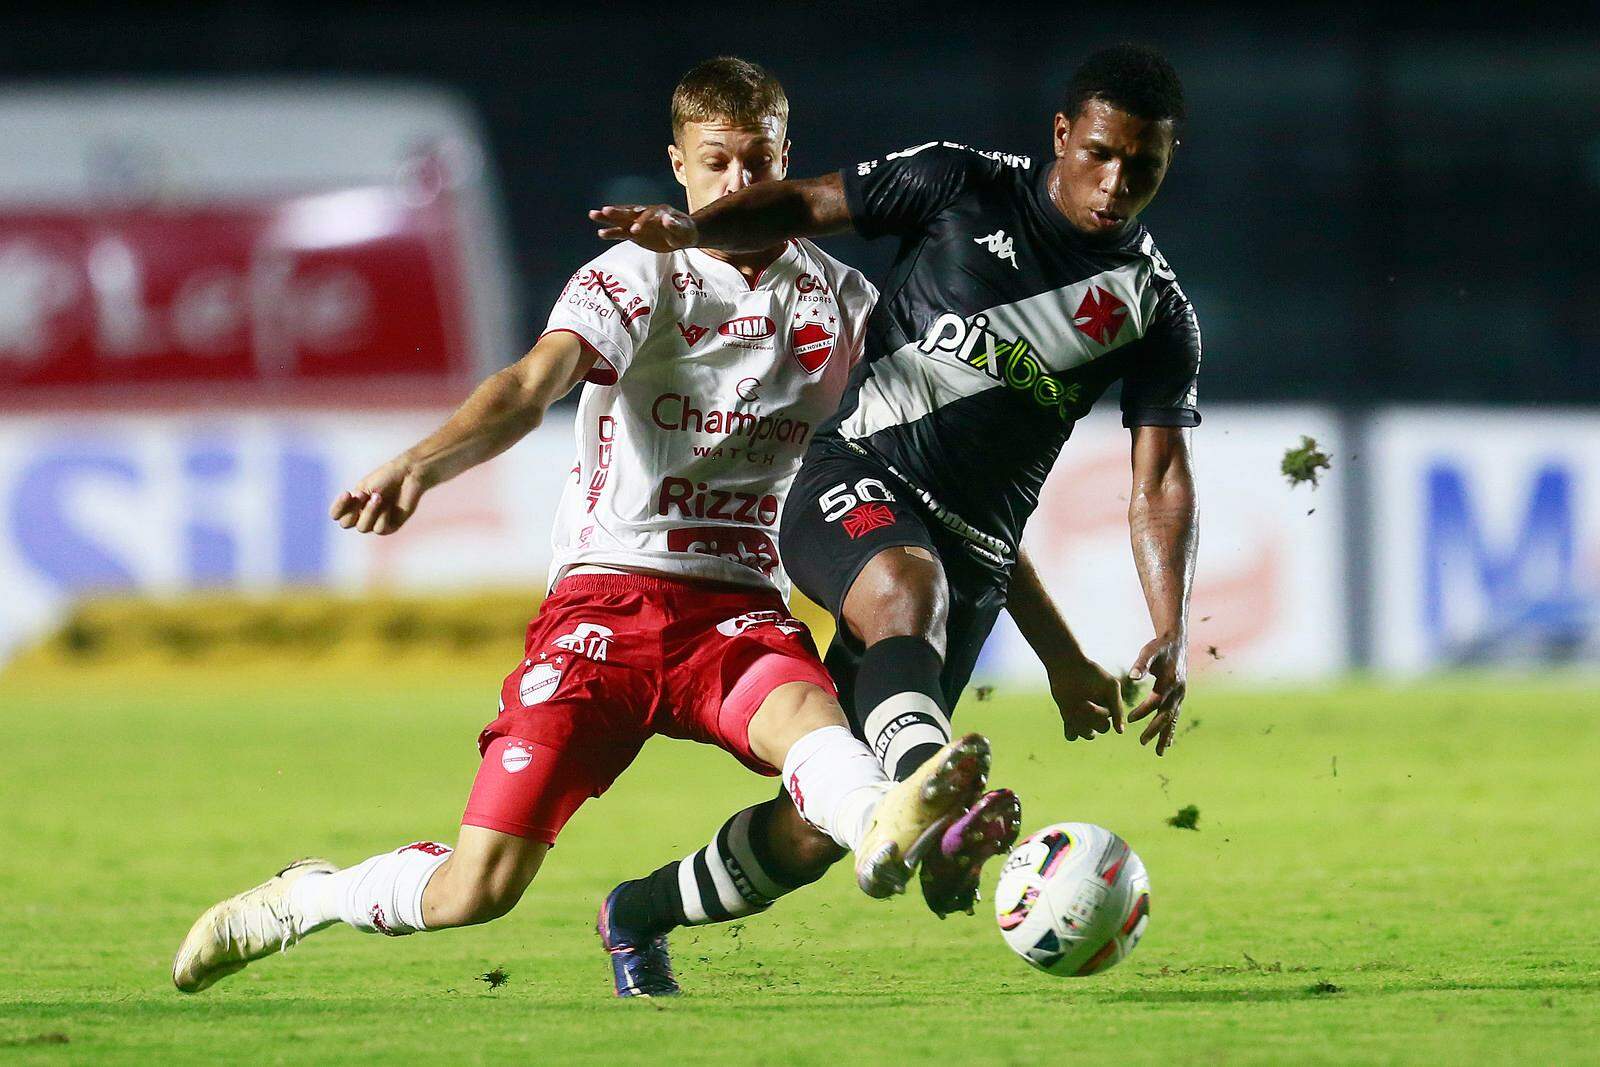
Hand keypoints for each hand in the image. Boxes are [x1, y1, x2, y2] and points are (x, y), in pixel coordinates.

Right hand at [328, 455, 428, 534]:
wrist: (408, 476)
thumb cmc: (385, 478)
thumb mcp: (364, 488)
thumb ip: (353, 504)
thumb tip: (345, 522)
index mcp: (353, 505)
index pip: (336, 514)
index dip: (338, 507)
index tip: (347, 493)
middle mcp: (362, 516)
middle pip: (346, 523)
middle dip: (353, 510)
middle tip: (363, 495)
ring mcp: (375, 522)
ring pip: (362, 527)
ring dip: (369, 511)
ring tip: (379, 497)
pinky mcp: (390, 527)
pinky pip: (379, 529)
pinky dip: (383, 516)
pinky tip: (390, 507)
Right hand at [588, 204, 697, 252]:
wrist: (682, 235)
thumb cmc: (685, 231)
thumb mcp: (684, 229)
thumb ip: (675, 225)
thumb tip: (665, 218)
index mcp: (659, 210)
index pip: (648, 215)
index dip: (641, 222)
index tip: (635, 231)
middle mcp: (646, 214)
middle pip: (630, 212)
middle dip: (617, 212)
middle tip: (604, 210)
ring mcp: (639, 223)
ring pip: (622, 220)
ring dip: (608, 218)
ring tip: (593, 214)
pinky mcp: (635, 234)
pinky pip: (622, 233)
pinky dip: (612, 233)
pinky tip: (600, 233)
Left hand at [1048, 654, 1124, 741]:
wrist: (1068, 666)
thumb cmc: (1091, 673)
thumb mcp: (1111, 687)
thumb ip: (1118, 708)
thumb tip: (1121, 732)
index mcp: (1109, 709)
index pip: (1109, 721)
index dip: (1099, 714)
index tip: (1088, 702)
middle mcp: (1098, 716)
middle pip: (1101, 729)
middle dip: (1091, 717)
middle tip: (1082, 703)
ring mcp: (1083, 718)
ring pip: (1088, 735)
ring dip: (1081, 724)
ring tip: (1074, 709)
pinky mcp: (1069, 718)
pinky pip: (1071, 737)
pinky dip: (1070, 730)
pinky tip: (1068, 715)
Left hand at [1126, 633, 1187, 755]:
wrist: (1176, 641)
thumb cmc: (1159, 647)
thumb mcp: (1149, 652)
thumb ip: (1141, 664)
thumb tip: (1133, 676)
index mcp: (1169, 682)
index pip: (1155, 701)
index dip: (1143, 711)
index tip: (1130, 719)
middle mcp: (1178, 691)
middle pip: (1166, 715)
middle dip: (1154, 730)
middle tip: (1142, 742)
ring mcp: (1180, 695)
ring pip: (1172, 719)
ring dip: (1165, 736)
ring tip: (1158, 752)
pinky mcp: (1179, 696)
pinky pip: (1175, 716)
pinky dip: (1170, 729)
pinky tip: (1166, 742)